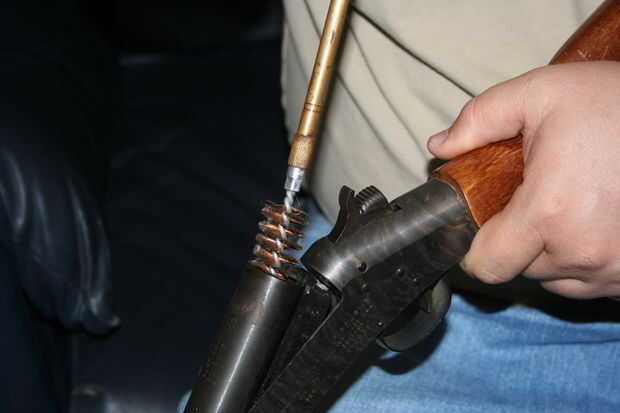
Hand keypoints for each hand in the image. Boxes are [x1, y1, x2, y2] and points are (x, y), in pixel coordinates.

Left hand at [427, 61, 619, 298]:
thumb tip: (440, 148)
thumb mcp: (540, 93)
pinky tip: (597, 219)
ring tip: (571, 204)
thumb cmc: (617, 103)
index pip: (486, 265)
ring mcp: (617, 270)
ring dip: (553, 250)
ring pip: (557, 278)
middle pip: (520, 268)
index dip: (475, 248)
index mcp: (550, 214)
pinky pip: (593, 281)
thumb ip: (479, 120)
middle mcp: (584, 254)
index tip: (481, 226)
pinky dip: (587, 258)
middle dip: (517, 239)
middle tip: (536, 197)